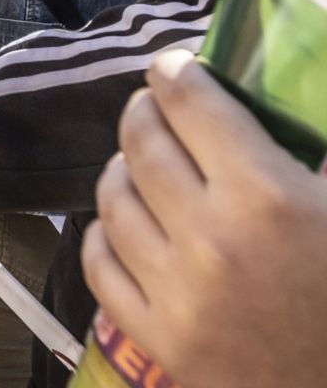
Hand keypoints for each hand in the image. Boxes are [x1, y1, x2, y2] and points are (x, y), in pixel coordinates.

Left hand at [81, 51, 326, 387]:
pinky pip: (100, 264)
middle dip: (145, 111)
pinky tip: (123, 224)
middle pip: (142, 143)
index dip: (176, 73)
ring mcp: (177, 291)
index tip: (173, 67)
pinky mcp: (159, 337)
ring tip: (138, 162)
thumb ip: (324, 151)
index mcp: (269, 197)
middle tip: (154, 106)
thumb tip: (313, 81)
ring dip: (122, 169)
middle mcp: (212, 237)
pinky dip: (104, 234)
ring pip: (113, 199)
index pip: (192, 104)